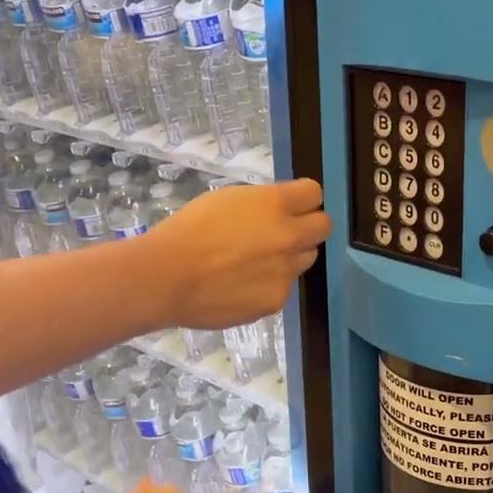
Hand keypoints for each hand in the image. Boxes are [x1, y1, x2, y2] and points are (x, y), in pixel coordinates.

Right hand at [141, 179, 330, 329]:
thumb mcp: (225, 200)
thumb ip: (259, 205)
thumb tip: (273, 212)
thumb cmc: (187, 231)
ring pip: (306, 259)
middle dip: (308, 226)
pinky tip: (241, 286)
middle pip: (324, 226)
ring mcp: (285, 271)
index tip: (293, 203)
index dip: (304, 198)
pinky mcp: (276, 300)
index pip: (314, 193)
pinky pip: (283, 287)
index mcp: (274, 204)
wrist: (168, 277)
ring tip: (256, 262)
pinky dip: (269, 284)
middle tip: (284, 233)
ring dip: (290, 256)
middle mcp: (289, 236)